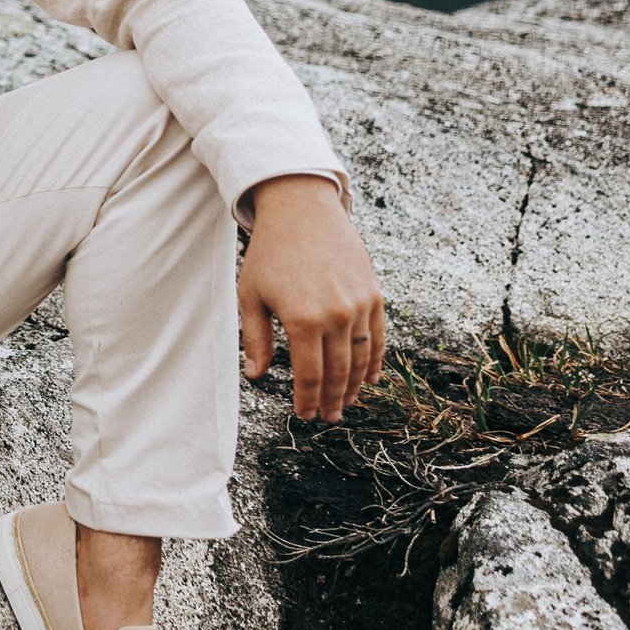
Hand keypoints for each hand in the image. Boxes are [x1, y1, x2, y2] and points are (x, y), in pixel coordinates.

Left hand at [240, 173, 384, 421]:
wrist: (302, 211)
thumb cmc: (269, 253)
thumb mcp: (250, 295)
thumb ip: (255, 338)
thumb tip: (256, 375)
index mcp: (302, 320)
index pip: (309, 375)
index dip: (307, 400)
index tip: (304, 415)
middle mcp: (336, 316)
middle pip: (337, 373)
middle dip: (331, 400)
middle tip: (327, 417)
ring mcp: (359, 306)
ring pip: (361, 359)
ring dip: (353, 386)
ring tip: (344, 403)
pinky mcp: (374, 295)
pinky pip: (378, 338)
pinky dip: (375, 362)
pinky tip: (368, 379)